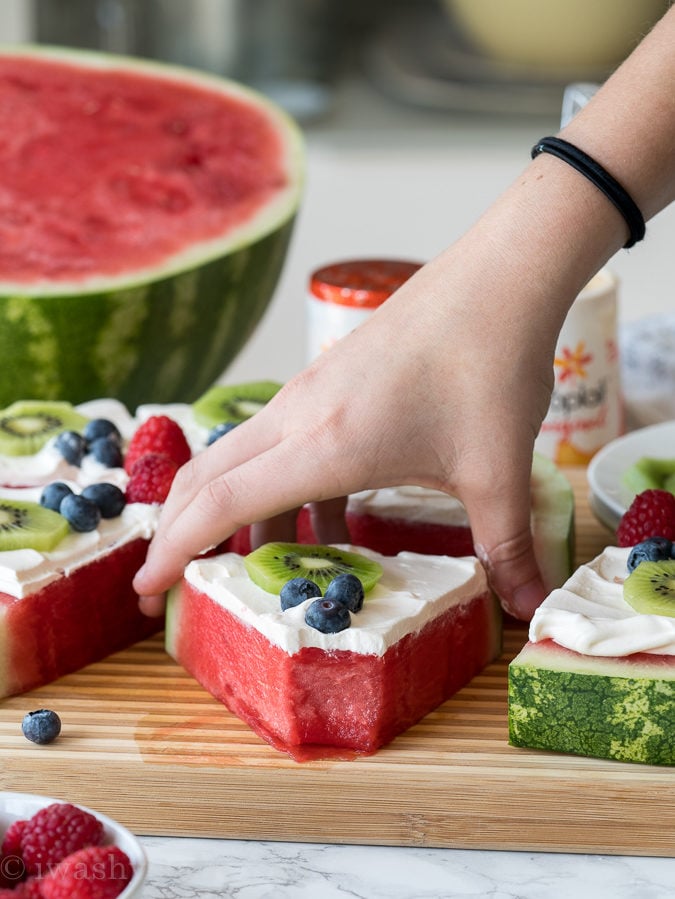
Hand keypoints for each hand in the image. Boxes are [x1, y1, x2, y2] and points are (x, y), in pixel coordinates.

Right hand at [134, 233, 567, 620]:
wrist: (499, 278)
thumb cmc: (491, 367)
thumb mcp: (499, 472)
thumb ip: (507, 547)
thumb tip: (530, 610)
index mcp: (325, 444)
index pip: (220, 503)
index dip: (174, 551)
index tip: (147, 590)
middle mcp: (299, 415)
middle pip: (206, 476)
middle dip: (178, 532)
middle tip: (170, 583)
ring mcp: (309, 393)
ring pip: (240, 457)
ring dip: (233, 510)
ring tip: (259, 562)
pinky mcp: (328, 381)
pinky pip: (278, 442)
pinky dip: (278, 486)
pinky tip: (324, 518)